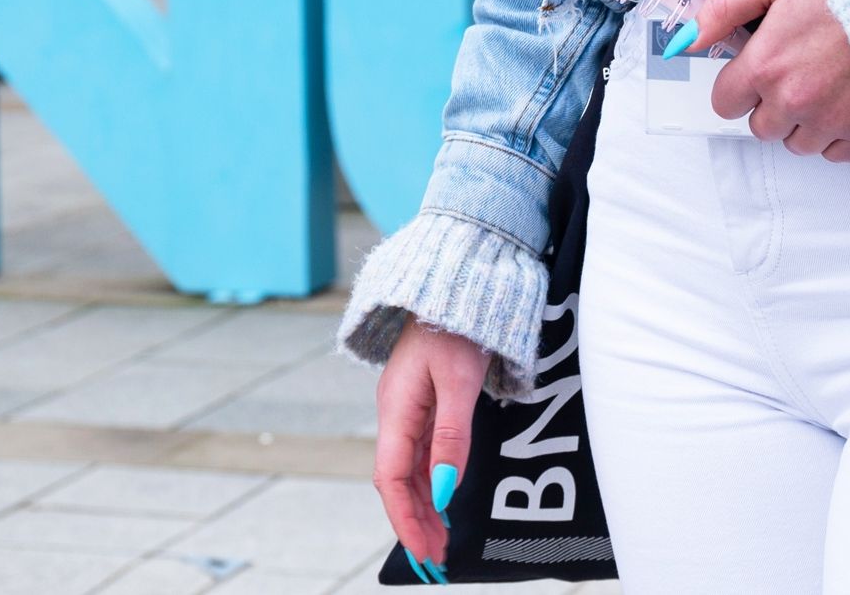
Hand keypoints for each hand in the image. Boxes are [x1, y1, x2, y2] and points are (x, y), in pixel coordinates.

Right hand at [372, 318, 483, 576]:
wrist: (455, 287)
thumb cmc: (457, 328)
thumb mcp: (459, 383)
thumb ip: (452, 438)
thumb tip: (442, 491)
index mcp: (396, 408)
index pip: (390, 478)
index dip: (404, 518)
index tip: (423, 552)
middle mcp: (396, 414)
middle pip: (397, 481)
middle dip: (414, 523)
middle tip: (437, 562)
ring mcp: (408, 410)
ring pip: (408, 471)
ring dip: (422, 508)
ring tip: (442, 544)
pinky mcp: (423, 406)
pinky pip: (420, 455)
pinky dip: (429, 485)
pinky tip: (442, 504)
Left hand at [687, 0, 849, 160]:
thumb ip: (727, 6)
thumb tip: (688, 36)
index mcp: (766, 65)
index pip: (725, 102)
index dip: (738, 84)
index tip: (757, 68)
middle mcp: (793, 102)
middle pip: (761, 127)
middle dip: (771, 103)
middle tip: (798, 70)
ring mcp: (831, 123)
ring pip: (798, 144)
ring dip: (804, 122)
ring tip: (827, 84)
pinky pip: (837, 153)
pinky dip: (839, 134)